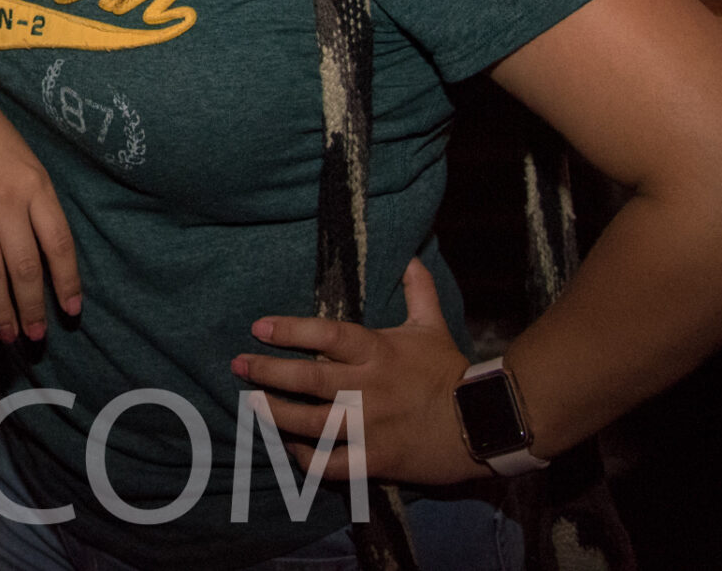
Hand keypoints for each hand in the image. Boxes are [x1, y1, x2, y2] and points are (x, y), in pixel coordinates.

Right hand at [0, 81, 83, 343]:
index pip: (59, 245)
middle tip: (34, 337)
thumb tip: (47, 253)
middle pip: (25, 267)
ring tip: (7, 335)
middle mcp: (6, 200)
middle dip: (32, 307)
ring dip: (0, 309)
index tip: (71, 311)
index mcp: (35, 185)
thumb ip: (37, 203)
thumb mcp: (27, 161)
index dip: (67, 283)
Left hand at [232, 258, 482, 485]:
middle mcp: (368, 388)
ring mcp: (369, 427)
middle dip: (267, 371)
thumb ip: (418, 292)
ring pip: (311, 422)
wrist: (483, 424)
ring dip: (276, 415)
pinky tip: (291, 449)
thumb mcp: (433, 327)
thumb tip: (412, 257)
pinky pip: (332, 464)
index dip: (290, 330)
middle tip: (238, 365)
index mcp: (378, 352)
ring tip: (251, 406)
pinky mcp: (376, 460)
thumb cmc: (451, 373)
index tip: (258, 327)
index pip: (327, 334)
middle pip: (307, 379)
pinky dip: (307, 459)